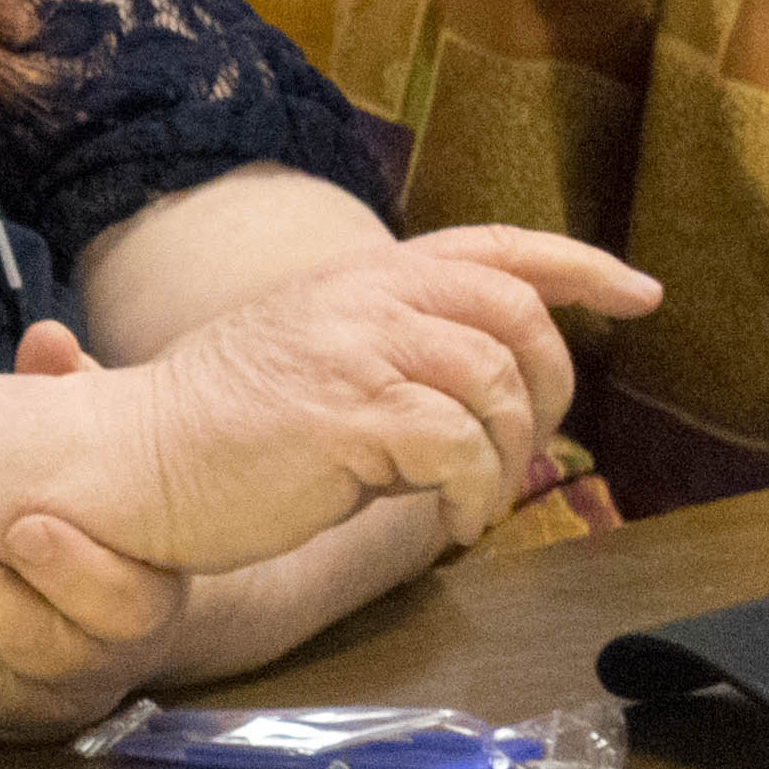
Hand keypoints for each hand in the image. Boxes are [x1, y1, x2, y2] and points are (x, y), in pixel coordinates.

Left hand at [0, 328, 196, 733]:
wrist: (98, 581)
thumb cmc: (87, 497)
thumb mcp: (87, 443)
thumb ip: (70, 393)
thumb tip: (48, 343)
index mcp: (140, 587)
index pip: (125, 598)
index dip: (76, 567)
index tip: (24, 523)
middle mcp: (100, 648)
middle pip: (53, 645)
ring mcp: (48, 685)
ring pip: (0, 682)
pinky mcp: (0, 706)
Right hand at [39, 230, 656, 567]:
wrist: (128, 464)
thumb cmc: (216, 430)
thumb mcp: (313, 358)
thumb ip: (394, 350)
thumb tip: (488, 388)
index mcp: (356, 279)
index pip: (492, 248)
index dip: (579, 265)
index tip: (639, 294)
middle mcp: (359, 299)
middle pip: (515, 313)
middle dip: (552, 387)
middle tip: (530, 447)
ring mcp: (351, 352)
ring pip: (496, 384)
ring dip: (508, 458)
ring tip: (471, 501)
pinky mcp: (345, 416)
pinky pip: (459, 449)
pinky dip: (472, 495)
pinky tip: (446, 521)